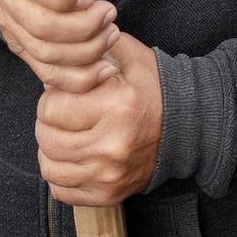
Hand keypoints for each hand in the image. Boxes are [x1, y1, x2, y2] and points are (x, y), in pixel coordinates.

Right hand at [0, 0, 133, 93]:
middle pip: (41, 24)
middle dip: (83, 26)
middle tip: (110, 15)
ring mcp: (10, 25)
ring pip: (45, 52)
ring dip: (86, 51)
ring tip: (111, 35)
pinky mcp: (21, 48)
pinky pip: (47, 73)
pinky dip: (79, 77)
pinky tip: (105, 69)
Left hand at [35, 31, 163, 206]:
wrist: (189, 128)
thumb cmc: (154, 88)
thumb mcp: (130, 56)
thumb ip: (95, 45)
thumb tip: (63, 42)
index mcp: (116, 106)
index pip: (51, 108)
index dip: (51, 98)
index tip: (64, 95)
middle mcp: (112, 145)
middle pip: (47, 139)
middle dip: (48, 123)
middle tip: (62, 114)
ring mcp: (110, 174)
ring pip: (50, 167)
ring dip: (51, 150)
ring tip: (65, 136)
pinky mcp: (108, 194)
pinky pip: (61, 191)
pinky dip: (60, 175)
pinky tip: (74, 158)